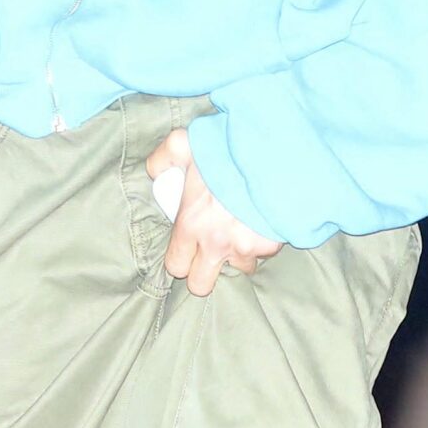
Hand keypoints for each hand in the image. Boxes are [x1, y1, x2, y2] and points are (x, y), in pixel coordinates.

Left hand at [148, 125, 282, 298]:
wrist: (273, 149)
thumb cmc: (226, 146)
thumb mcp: (184, 142)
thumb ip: (163, 158)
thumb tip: (154, 171)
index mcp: (191, 224)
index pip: (175, 266)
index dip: (180, 258)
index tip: (187, 245)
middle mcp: (216, 243)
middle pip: (201, 285)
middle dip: (204, 273)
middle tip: (210, 251)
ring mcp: (245, 246)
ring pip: (239, 268)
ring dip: (238, 254)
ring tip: (240, 231)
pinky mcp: (270, 244)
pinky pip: (264, 251)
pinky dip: (263, 240)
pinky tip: (261, 221)